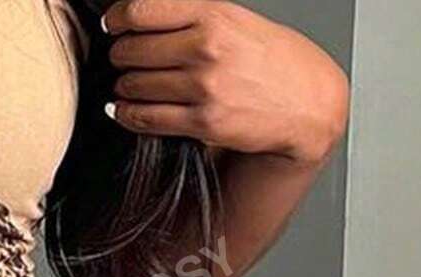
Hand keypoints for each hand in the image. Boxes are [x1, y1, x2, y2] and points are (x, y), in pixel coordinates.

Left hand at [101, 0, 350, 165]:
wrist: (307, 102)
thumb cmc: (273, 60)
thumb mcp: (236, 21)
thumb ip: (193, 17)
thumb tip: (144, 18)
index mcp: (213, 14)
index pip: (142, 10)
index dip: (118, 19)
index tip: (114, 25)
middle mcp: (206, 47)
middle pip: (131, 49)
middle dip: (121, 55)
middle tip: (124, 58)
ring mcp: (204, 86)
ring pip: (133, 85)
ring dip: (124, 86)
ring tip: (129, 84)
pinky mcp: (203, 121)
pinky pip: (145, 118)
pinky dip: (127, 113)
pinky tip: (124, 108)